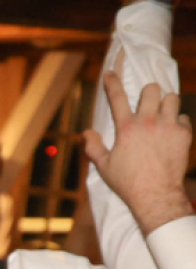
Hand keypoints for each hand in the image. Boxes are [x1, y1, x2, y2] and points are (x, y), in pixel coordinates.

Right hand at [85, 72, 192, 233]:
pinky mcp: (183, 133)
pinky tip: (171, 134)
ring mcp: (168, 126)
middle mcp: (148, 122)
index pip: (117, 98)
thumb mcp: (104, 167)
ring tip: (161, 116)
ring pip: (172, 97)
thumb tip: (86, 133)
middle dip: (149, 94)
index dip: (112, 83)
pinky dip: (177, 123)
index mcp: (126, 129)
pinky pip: (183, 117)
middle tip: (147, 105)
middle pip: (152, 89)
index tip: (110, 72)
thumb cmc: (127, 183)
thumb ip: (94, 147)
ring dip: (166, 104)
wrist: (156, 195)